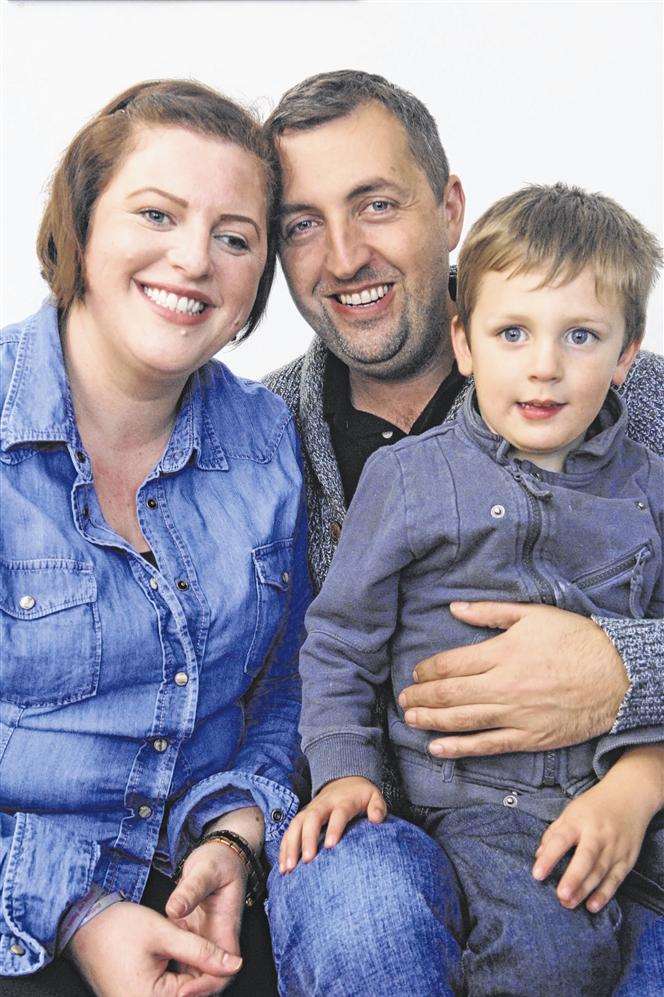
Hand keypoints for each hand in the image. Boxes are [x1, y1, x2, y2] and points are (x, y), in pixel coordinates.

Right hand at [69, 899, 236, 996]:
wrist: (81, 924)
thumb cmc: (119, 927)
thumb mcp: (165, 933)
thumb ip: (202, 951)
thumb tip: (234, 965)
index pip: (200, 991)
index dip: (217, 970)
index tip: (230, 954)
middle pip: (190, 995)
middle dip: (203, 973)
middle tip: (210, 949)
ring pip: (179, 992)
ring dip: (189, 974)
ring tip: (186, 948)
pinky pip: (164, 992)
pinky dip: (175, 977)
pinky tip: (175, 957)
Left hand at [165, 840, 248, 996]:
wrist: (218, 854)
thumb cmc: (217, 861)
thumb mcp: (205, 870)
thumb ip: (190, 890)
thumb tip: (173, 910)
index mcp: (226, 928)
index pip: (224, 970)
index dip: (206, 985)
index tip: (183, 990)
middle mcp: (215, 939)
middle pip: (208, 978)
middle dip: (189, 990)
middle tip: (163, 994)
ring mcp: (201, 937)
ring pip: (192, 971)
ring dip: (177, 982)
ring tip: (152, 986)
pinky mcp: (188, 933)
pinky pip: (180, 958)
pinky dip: (168, 967)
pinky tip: (148, 969)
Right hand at [279, 776, 386, 872]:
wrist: (345, 781)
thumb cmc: (360, 796)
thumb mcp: (374, 796)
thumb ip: (377, 806)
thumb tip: (376, 819)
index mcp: (343, 801)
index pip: (338, 813)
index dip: (334, 828)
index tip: (330, 846)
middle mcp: (323, 804)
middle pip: (312, 818)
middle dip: (307, 839)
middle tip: (306, 860)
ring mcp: (310, 810)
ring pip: (296, 824)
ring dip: (291, 846)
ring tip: (289, 869)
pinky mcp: (301, 817)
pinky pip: (289, 831)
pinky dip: (284, 849)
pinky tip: (283, 867)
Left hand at [398, 601, 627, 756]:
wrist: (619, 677)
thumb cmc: (577, 640)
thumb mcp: (533, 615)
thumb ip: (490, 612)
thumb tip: (454, 607)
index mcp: (503, 652)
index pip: (452, 664)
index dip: (428, 670)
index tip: (416, 673)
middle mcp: (504, 685)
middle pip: (450, 694)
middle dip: (421, 697)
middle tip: (402, 699)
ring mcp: (516, 715)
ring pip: (462, 720)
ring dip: (431, 721)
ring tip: (410, 720)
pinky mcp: (529, 738)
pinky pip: (487, 745)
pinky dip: (459, 749)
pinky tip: (438, 749)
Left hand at [532, 780, 648, 912]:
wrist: (630, 796)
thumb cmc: (595, 805)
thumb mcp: (571, 811)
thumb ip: (554, 832)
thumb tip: (538, 855)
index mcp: (579, 820)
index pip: (562, 839)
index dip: (549, 857)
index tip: (536, 874)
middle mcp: (598, 835)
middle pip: (586, 858)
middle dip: (573, 878)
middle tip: (560, 896)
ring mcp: (614, 848)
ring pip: (600, 872)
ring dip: (585, 891)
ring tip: (569, 904)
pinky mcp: (627, 859)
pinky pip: (615, 879)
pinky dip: (605, 894)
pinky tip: (593, 905)